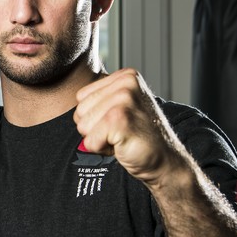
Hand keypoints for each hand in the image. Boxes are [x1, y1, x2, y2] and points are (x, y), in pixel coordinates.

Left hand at [74, 68, 181, 184]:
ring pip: (83, 126)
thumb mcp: (120, 107)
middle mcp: (126, 82)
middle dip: (95, 129)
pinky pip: (90, 141)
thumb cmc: (139, 136)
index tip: (119, 122)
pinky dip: (103, 149)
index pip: (82, 97)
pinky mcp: (120, 120)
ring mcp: (124, 100)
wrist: (164, 160)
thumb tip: (72, 106)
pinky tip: (123, 145)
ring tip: (123, 137)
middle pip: (80, 111)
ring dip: (100, 139)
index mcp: (125, 76)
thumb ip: (100, 99)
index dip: (95, 117)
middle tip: (122, 132)